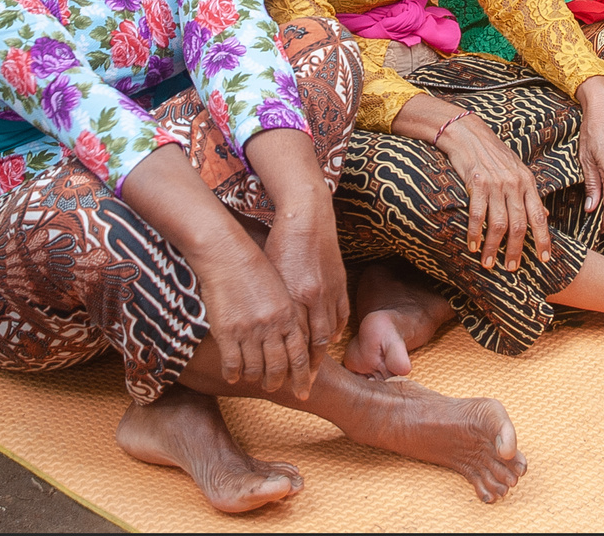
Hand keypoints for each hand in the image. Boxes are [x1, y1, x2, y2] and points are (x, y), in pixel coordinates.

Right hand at [189, 227, 313, 396]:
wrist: (227, 254)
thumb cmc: (256, 268)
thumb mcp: (281, 290)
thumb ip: (290, 314)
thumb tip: (298, 337)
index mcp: (289, 314)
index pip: (301, 354)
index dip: (303, 376)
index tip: (304, 390)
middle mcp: (272, 325)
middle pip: (280, 366)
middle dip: (279, 382)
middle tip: (275, 388)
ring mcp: (250, 330)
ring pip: (256, 368)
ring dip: (256, 378)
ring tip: (255, 380)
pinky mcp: (227, 332)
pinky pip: (233, 363)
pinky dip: (234, 373)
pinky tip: (234, 375)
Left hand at [263, 198, 349, 381]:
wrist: (308, 214)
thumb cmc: (281, 241)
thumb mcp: (269, 270)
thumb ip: (271, 299)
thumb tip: (263, 326)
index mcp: (296, 295)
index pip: (295, 340)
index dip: (291, 364)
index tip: (287, 384)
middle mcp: (315, 297)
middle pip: (314, 343)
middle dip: (308, 369)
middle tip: (303, 389)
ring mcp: (330, 290)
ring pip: (329, 331)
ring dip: (322, 353)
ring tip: (315, 369)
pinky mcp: (339, 281)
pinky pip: (340, 313)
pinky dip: (335, 329)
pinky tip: (331, 339)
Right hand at [436, 111, 551, 271]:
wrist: (468, 134)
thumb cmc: (493, 154)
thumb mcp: (518, 171)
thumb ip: (530, 195)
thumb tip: (545, 215)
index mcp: (528, 182)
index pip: (539, 216)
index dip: (543, 239)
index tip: (544, 258)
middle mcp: (515, 184)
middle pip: (520, 225)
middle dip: (516, 250)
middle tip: (512, 268)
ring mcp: (496, 184)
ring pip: (499, 223)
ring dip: (493, 247)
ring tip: (489, 263)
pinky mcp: (477, 183)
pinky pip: (478, 214)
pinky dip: (475, 232)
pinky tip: (472, 245)